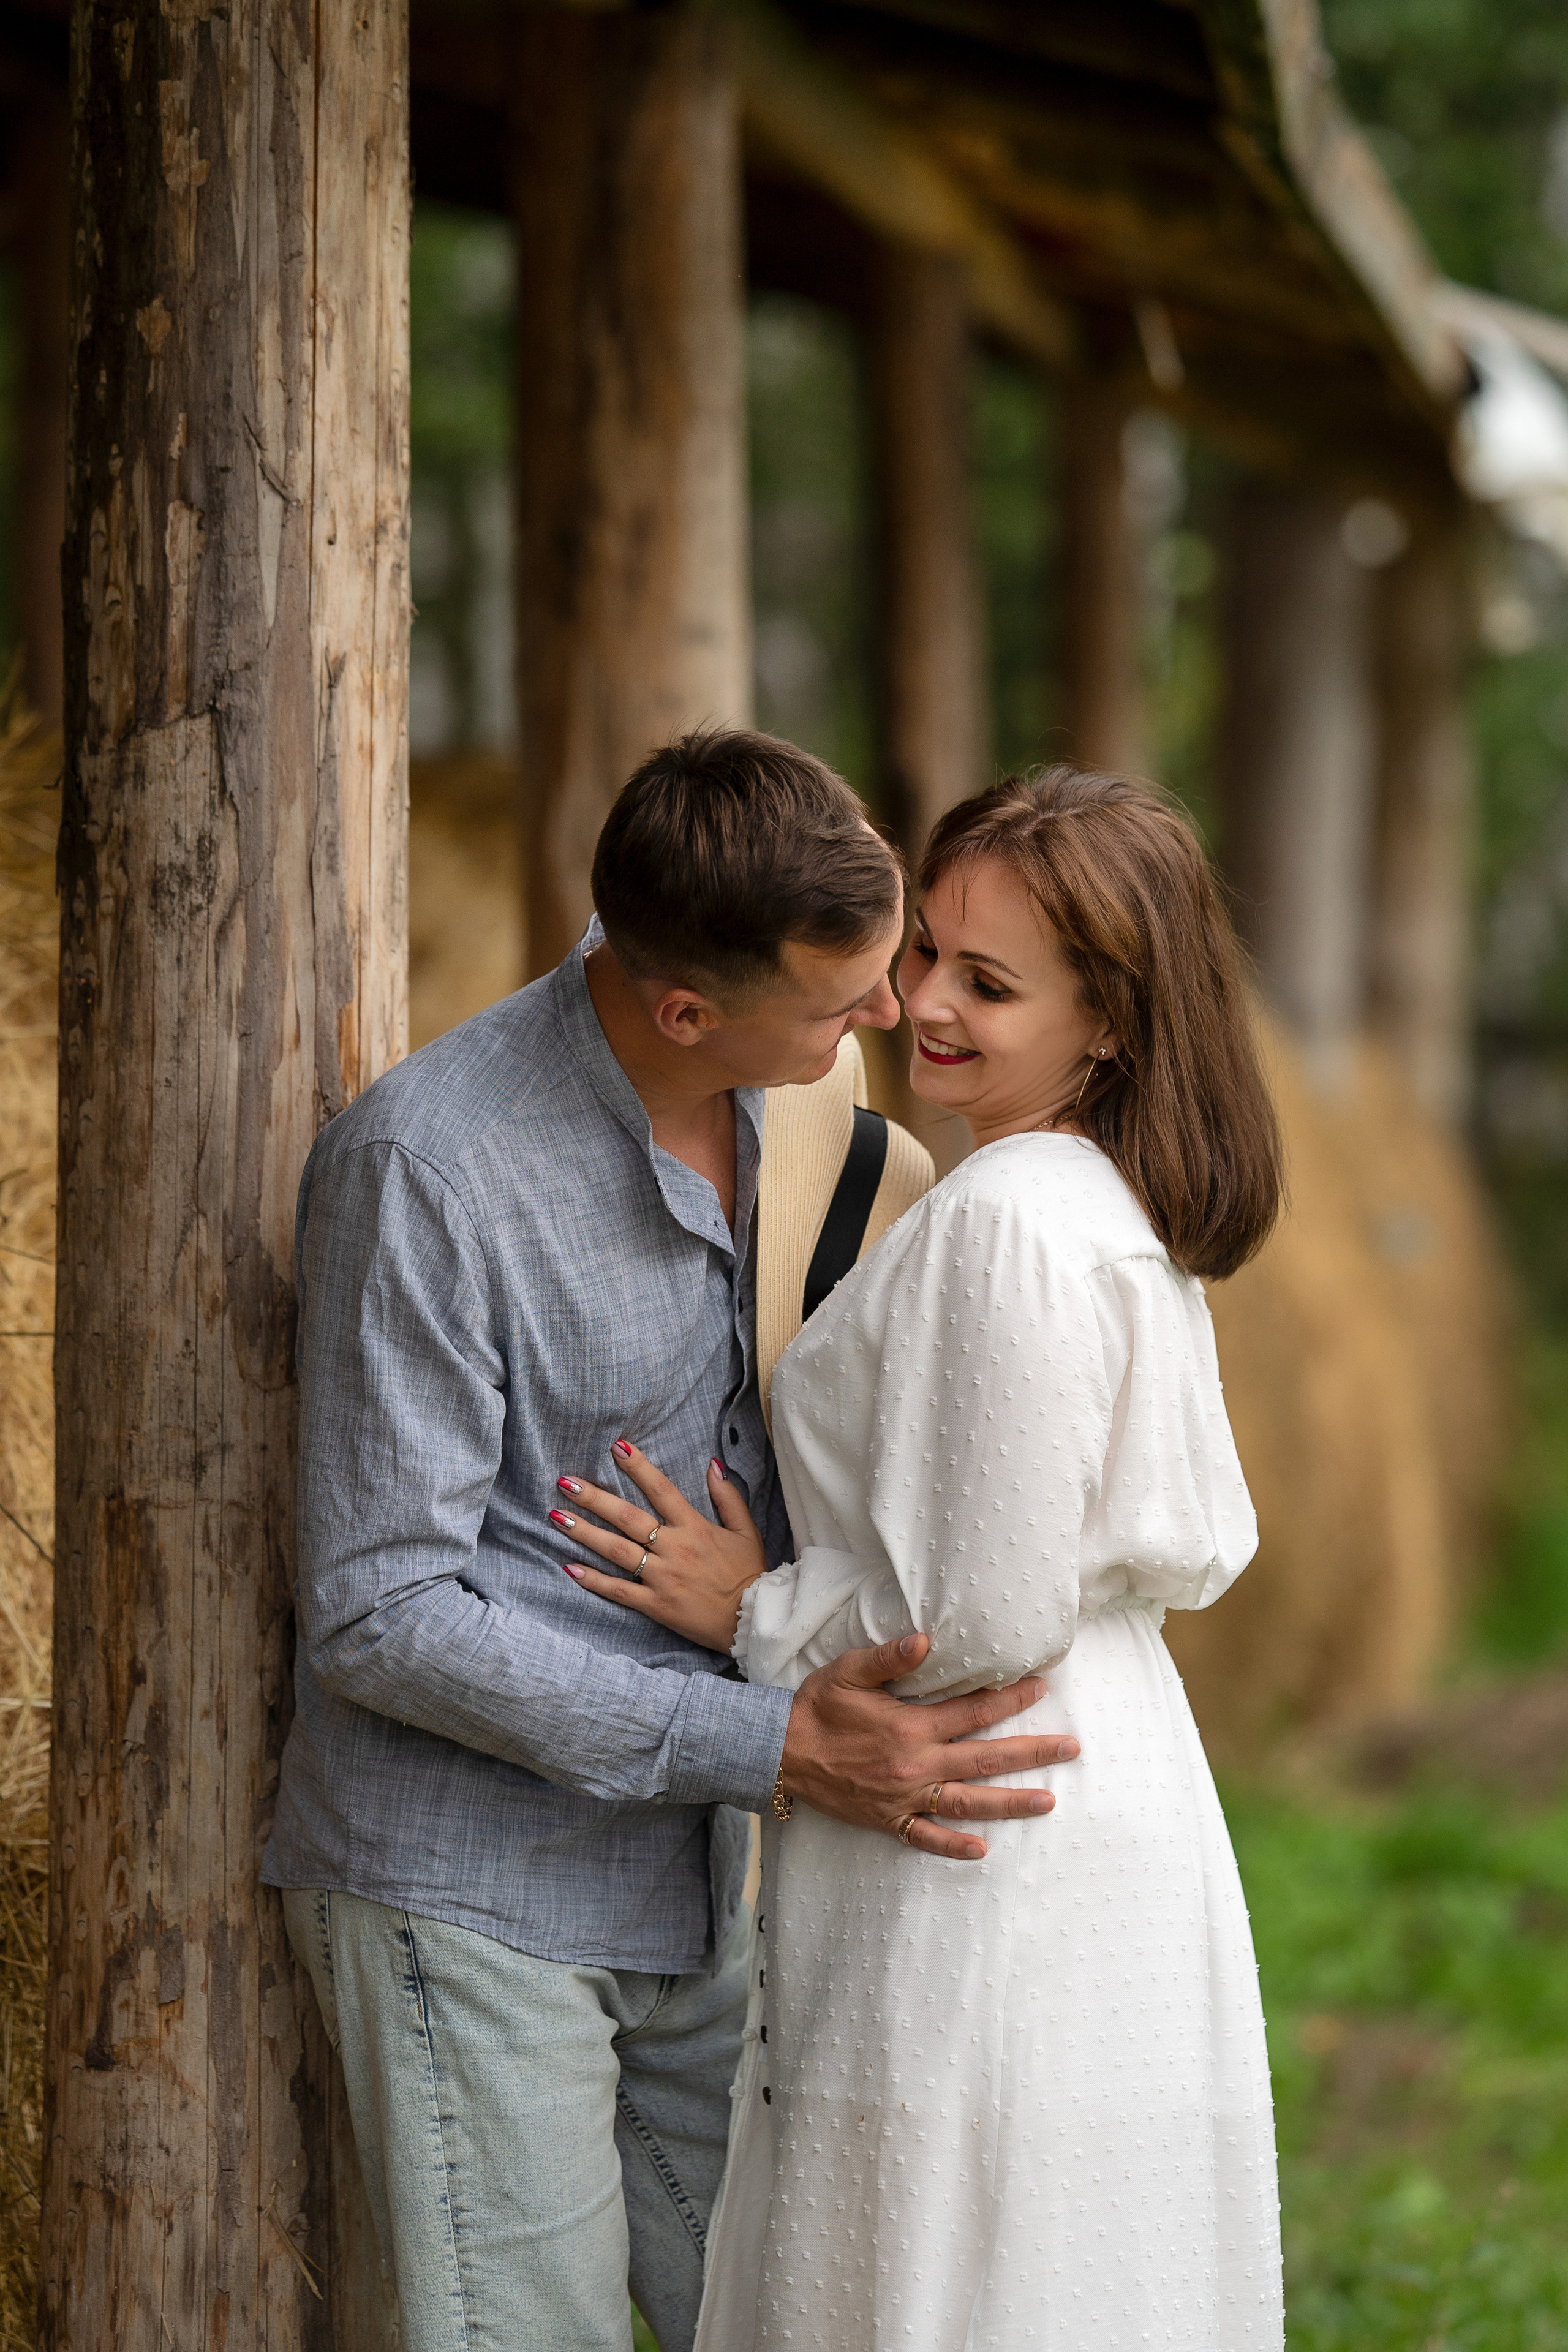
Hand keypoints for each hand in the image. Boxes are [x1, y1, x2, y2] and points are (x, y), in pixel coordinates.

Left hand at [551, 1437, 766, 1651]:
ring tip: (557, 1516)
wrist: (753, 1621)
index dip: (638, 1467)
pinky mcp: (655, 1605)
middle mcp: (674, 1549)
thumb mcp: (747, 1531)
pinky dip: (593, 1580)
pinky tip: (569, 1567)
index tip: (616, 1447)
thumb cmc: (750, 1574)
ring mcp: (662, 1577)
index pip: (661, 1489)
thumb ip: (728, 1496)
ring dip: (584, 1532)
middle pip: (627, 1517)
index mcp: (695, 1528)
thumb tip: (712, 1464)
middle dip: (594, 1498)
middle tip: (565, 1481)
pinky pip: (618, 1590)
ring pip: (616, 1550)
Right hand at [782, 1632, 1079, 1861]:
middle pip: (985, 1759)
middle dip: (1032, 1753)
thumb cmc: (816, 1708)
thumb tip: (927, 1641)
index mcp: (910, 1727)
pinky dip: (953, 1846)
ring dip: (1011, 1802)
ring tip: (1049, 1801)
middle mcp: (915, 1765)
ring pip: (969, 1802)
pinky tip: (982, 1850)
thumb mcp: (849, 1672)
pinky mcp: (889, 1820)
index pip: (973, 1711)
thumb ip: (890, 1657)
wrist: (778, 1753)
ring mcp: (905, 1797)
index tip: (1041, 1688)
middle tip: (1070, 1749)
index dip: (1010, 1700)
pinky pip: (925, 1838)